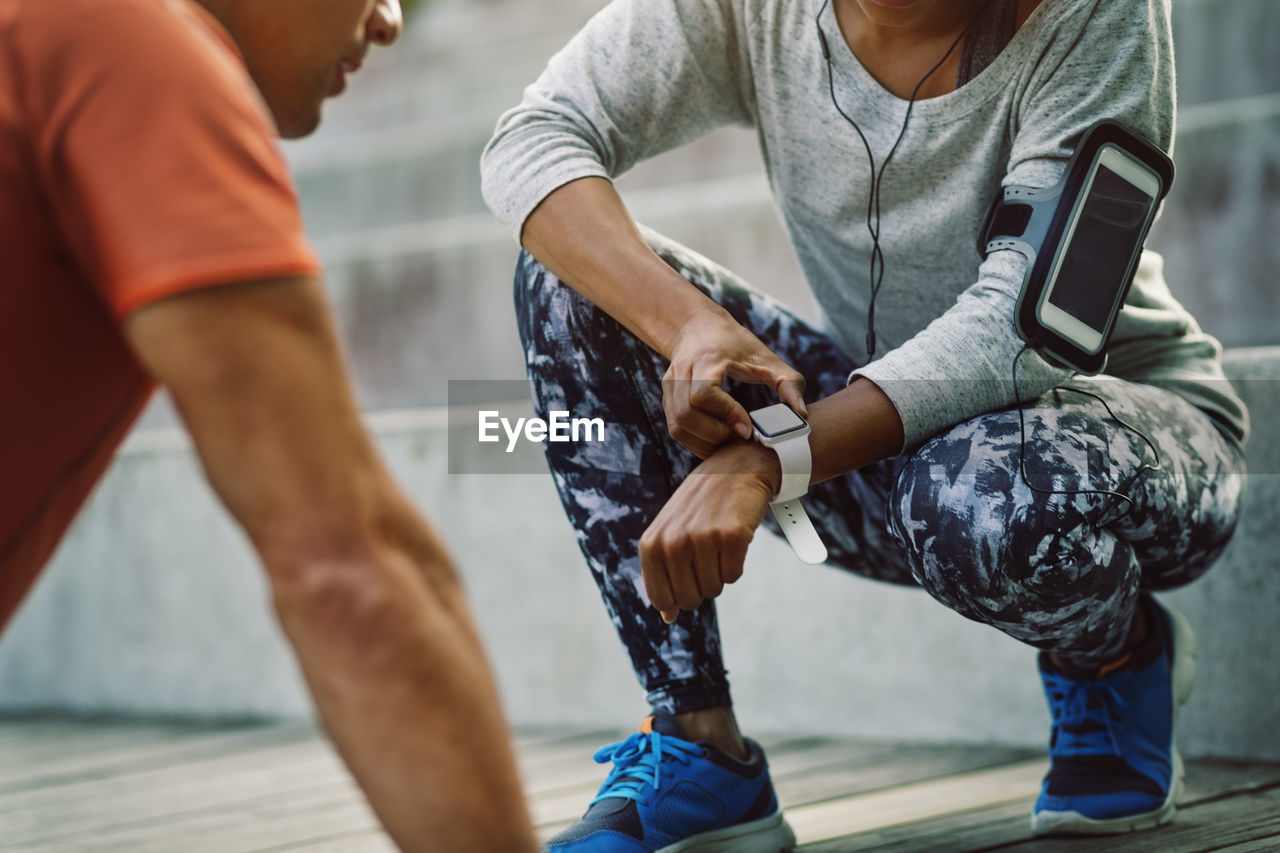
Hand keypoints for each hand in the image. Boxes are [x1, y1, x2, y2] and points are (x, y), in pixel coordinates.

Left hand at [639, 440, 781, 623]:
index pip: (661, 599)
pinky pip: (733, 576)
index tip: (689, 578)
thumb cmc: (701, 505)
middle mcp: (672, 542)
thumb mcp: (672, 533)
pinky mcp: (730, 536)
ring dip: (721, 573)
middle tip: (707, 556)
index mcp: (652, 544)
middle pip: (689, 599)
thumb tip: (667, 619)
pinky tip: (733, 538)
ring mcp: (701, 538)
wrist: (737, 467)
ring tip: (719, 543)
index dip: (678, 598)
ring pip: (713, 589)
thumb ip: (663, 573)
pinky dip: (737, 564)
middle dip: (702, 587)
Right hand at [662, 308, 806, 457]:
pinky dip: (697, 441)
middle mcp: (681, 372)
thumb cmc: (735, 343)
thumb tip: (800, 415)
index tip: (748, 429)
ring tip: (730, 442)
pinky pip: (677, 429)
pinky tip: (718, 439)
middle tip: (741, 439)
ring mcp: (669, 386)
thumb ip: (788, 383)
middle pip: (686, 416)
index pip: (704, 394)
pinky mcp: (666, 398)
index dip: (726, 415)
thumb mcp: (766, 357)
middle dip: (715, 435)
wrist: (697, 328)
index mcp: (706, 359)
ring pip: (678, 427)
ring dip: (704, 442)